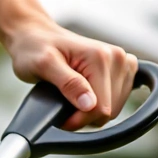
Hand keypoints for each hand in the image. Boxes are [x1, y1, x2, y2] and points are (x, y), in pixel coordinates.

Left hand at [0, 19, 136, 130]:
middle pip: (110, 110)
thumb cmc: (35, 48)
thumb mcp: (45, 66)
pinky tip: (85, 95)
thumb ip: (69, 84)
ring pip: (114, 108)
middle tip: (63, 105)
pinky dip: (100, 104)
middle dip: (85, 116)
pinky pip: (118, 100)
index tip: (60, 118)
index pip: (101, 108)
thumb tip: (90, 104)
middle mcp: (117, 58)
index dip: (79, 120)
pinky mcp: (122, 70)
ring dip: (92, 111)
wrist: (36, 36)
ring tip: (71, 98)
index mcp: (101, 57)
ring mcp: (122, 63)